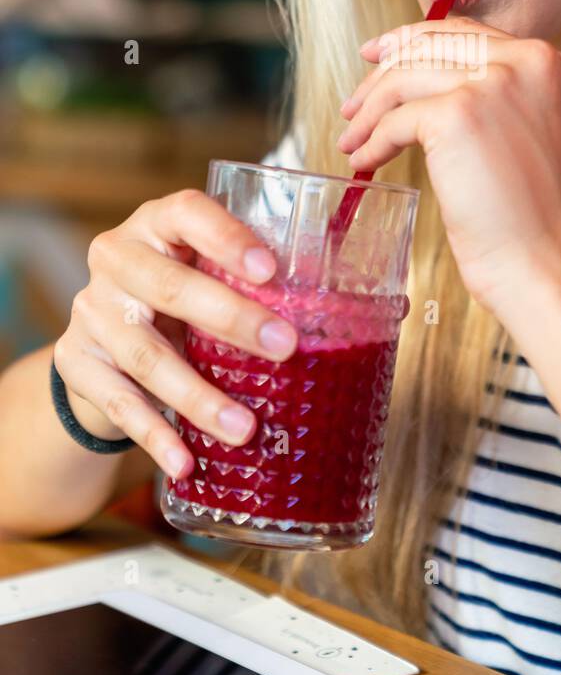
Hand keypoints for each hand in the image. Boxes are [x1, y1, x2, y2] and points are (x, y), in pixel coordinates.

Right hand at [53, 190, 298, 479]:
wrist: (103, 341)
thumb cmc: (181, 299)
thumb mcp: (208, 275)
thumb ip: (261, 284)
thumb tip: (369, 313)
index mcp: (157, 224)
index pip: (187, 213)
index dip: (227, 237)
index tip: (270, 269)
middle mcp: (116, 259)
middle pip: (170, 287)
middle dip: (230, 318)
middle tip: (285, 347)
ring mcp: (92, 311)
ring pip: (145, 356)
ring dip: (197, 396)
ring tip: (244, 428)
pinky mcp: (76, 361)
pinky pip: (119, 402)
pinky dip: (155, 435)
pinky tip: (186, 462)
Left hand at [337, 16, 560, 319]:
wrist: (547, 265)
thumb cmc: (533, 217)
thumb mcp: (526, 132)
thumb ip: (493, 96)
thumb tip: (422, 77)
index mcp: (545, 62)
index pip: (465, 34)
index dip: (412, 41)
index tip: (379, 56)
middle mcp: (524, 62)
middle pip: (428, 47)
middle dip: (380, 74)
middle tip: (352, 104)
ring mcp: (492, 85)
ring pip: (403, 79)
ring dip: (368, 112)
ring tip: (352, 142)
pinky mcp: (457, 117)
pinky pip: (395, 120)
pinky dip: (373, 142)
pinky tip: (366, 163)